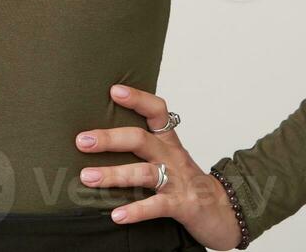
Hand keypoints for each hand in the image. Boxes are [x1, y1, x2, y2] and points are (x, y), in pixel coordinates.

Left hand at [75, 83, 244, 250]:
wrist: (224, 212)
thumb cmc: (187, 182)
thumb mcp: (168, 157)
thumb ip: (142, 145)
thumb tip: (98, 136)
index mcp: (168, 141)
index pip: (157, 111)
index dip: (138, 99)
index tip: (114, 91)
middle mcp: (172, 156)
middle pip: (140, 139)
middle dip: (110, 139)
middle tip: (82, 141)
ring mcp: (177, 181)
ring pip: (143, 173)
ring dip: (113, 174)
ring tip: (87, 177)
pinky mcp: (182, 205)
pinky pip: (156, 206)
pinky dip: (136, 210)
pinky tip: (117, 215)